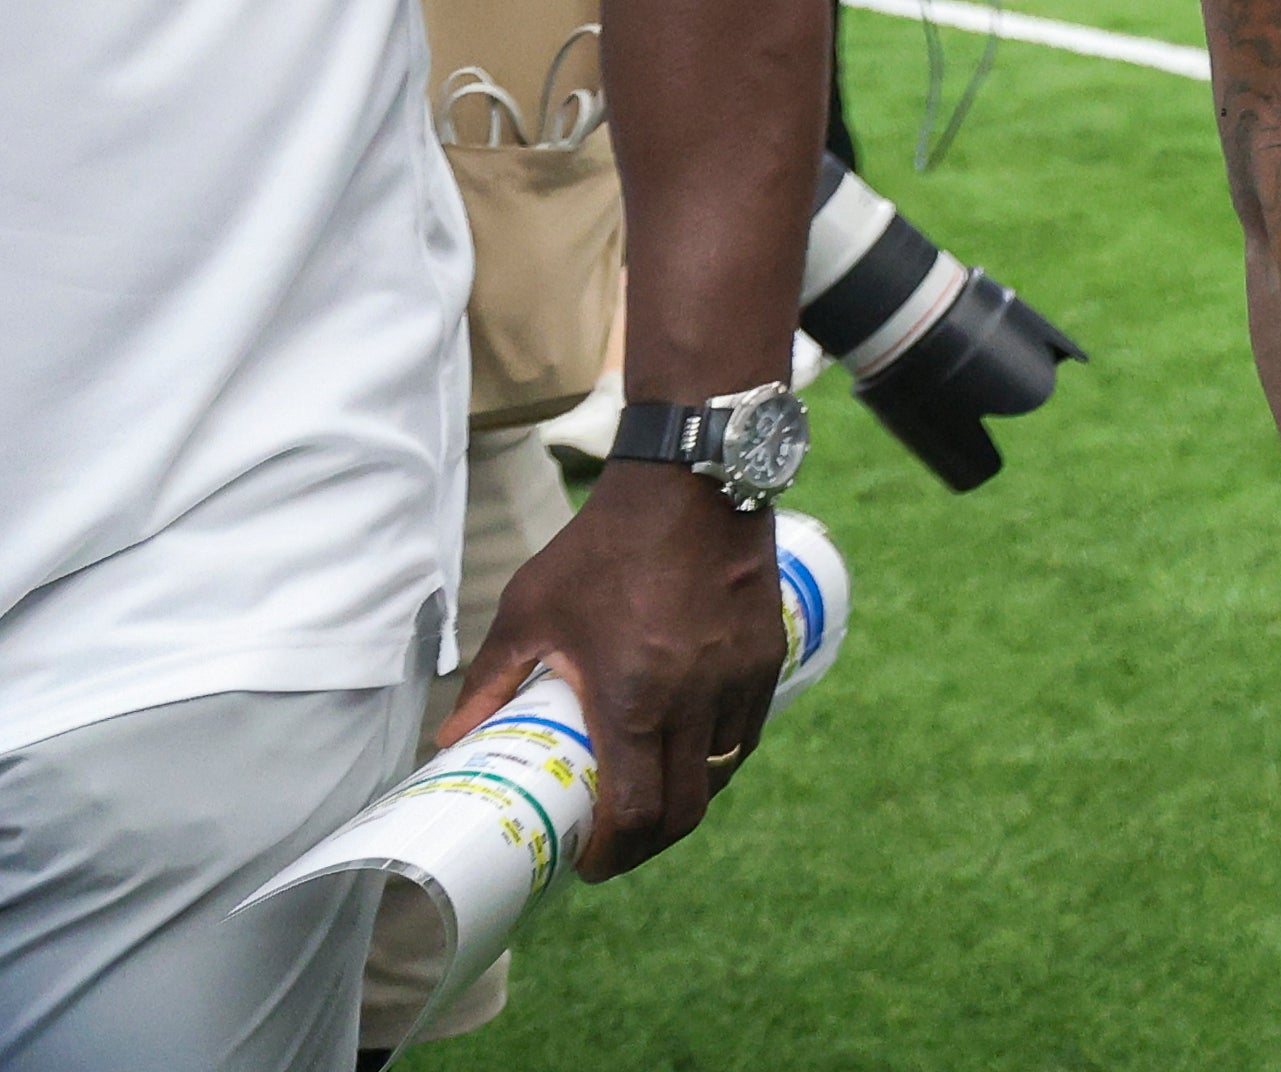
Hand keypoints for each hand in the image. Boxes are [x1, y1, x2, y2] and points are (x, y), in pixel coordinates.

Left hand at [438, 460, 784, 880]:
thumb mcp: (530, 608)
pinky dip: (719, 752)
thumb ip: (489, 680)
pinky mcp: (765, 656)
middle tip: (620, 843)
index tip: (591, 862)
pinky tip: (692, 743)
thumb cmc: (602, 546)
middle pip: (686, 809)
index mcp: (633, 700)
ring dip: (688, 796)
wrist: (690, 483)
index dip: (616, 853)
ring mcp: (738, 680)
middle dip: (651, 842)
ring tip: (654, 793)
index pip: (636, 812)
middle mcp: (694, 701)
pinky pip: (746, 729)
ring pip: (721, 771)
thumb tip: (448, 739)